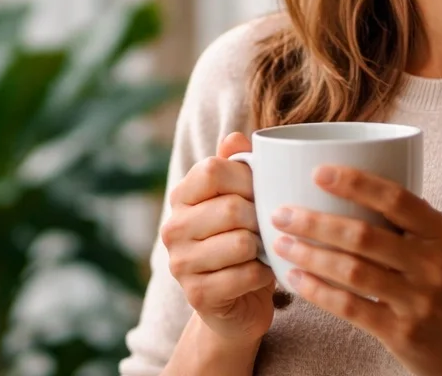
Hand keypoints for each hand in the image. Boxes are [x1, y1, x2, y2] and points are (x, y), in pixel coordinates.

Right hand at [160, 132, 276, 346]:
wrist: (236, 303)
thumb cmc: (244, 242)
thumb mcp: (242, 200)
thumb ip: (237, 166)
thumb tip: (234, 137)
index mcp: (182, 196)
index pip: (214, 170)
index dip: (248, 178)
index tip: (261, 191)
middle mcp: (173, 227)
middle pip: (231, 207)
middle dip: (261, 217)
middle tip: (268, 226)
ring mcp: (180, 263)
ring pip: (241, 242)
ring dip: (263, 247)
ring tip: (264, 249)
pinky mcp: (196, 294)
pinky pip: (246, 274)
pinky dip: (264, 274)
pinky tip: (262, 274)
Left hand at [269, 165, 441, 375]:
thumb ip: (413, 224)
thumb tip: (357, 187)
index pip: (396, 198)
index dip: (356, 182)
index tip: (319, 172)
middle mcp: (433, 265)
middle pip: (364, 235)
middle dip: (315, 222)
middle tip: (281, 212)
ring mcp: (418, 301)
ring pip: (352, 271)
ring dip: (310, 255)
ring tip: (280, 243)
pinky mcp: (404, 334)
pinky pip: (351, 308)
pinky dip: (318, 292)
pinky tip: (296, 280)